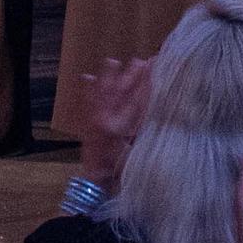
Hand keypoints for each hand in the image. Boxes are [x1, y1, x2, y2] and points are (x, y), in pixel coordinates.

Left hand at [84, 56, 154, 190]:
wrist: (96, 182)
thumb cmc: (120, 170)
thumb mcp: (137, 151)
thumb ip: (143, 132)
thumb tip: (155, 110)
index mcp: (123, 127)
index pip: (138, 101)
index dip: (147, 84)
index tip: (154, 69)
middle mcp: (108, 120)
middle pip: (122, 93)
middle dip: (132, 76)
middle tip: (141, 60)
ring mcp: (96, 120)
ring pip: (104, 94)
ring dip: (109, 77)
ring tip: (112, 60)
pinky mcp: (88, 124)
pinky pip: (88, 103)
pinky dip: (88, 90)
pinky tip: (88, 77)